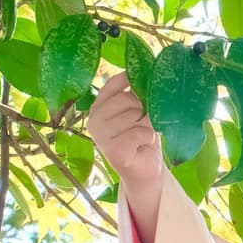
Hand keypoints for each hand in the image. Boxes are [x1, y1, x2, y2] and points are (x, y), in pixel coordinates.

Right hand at [88, 73, 164, 242]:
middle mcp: (94, 120)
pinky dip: (148, 138)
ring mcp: (101, 136)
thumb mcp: (139, 113)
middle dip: (144, 110)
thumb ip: (138, 95)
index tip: (146, 80)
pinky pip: (140, 132)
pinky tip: (142, 145)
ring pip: (136, 116)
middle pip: (128, 99)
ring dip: (148, 126)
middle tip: (146, 124)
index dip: (131, 80)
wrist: (145, 171)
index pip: (113, 84)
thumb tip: (149, 71)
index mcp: (97, 108)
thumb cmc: (142, 139)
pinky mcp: (113, 150)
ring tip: (143, 137)